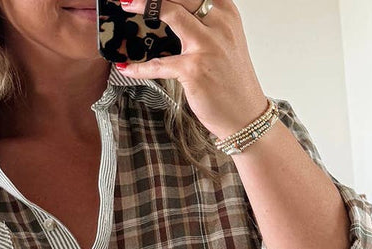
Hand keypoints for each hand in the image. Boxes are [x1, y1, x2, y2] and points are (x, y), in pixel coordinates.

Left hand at [116, 0, 267, 138]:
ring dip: (145, 6)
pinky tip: (127, 68)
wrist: (245, 114)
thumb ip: (205, 25)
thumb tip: (175, 16)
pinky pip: (159, 64)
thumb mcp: (224, 43)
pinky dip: (139, 67)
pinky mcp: (193, 69)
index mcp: (226, 13)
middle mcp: (219, 24)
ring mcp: (206, 46)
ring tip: (127, 6)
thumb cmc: (232, 82)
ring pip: (171, 13)